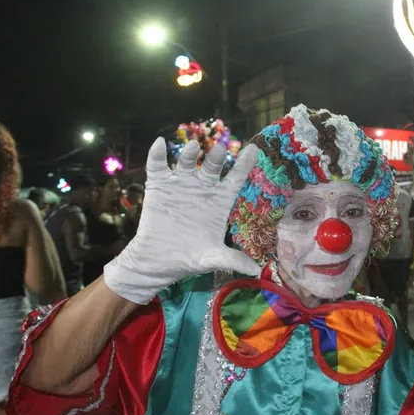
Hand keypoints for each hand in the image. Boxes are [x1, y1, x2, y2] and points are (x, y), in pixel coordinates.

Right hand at [104, 138, 260, 303]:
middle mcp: (203, 188)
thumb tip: (256, 270)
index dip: (244, 165)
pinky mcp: (159, 186)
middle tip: (220, 149)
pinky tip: (159, 144)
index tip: (253, 150)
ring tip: (194, 147)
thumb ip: (233, 259)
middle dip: (217, 158)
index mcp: (220, 202)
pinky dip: (157, 154)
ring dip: (190, 154)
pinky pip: (158, 166)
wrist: (157, 261)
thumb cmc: (189, 257)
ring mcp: (181, 184)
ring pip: (188, 162)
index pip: (236, 180)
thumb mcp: (212, 258)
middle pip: (213, 167)